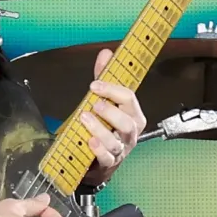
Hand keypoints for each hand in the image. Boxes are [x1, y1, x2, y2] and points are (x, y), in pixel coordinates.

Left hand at [80, 48, 145, 182]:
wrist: (100, 159)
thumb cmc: (106, 127)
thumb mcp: (105, 100)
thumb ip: (105, 78)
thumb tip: (106, 53)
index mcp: (133, 115)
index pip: (129, 99)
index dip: (113, 90)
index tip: (96, 84)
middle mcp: (130, 133)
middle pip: (127, 122)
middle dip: (110, 111)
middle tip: (94, 103)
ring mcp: (121, 149)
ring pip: (116, 141)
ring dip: (100, 129)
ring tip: (84, 118)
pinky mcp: (110, 163)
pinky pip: (107, 158)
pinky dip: (99, 150)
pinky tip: (89, 141)